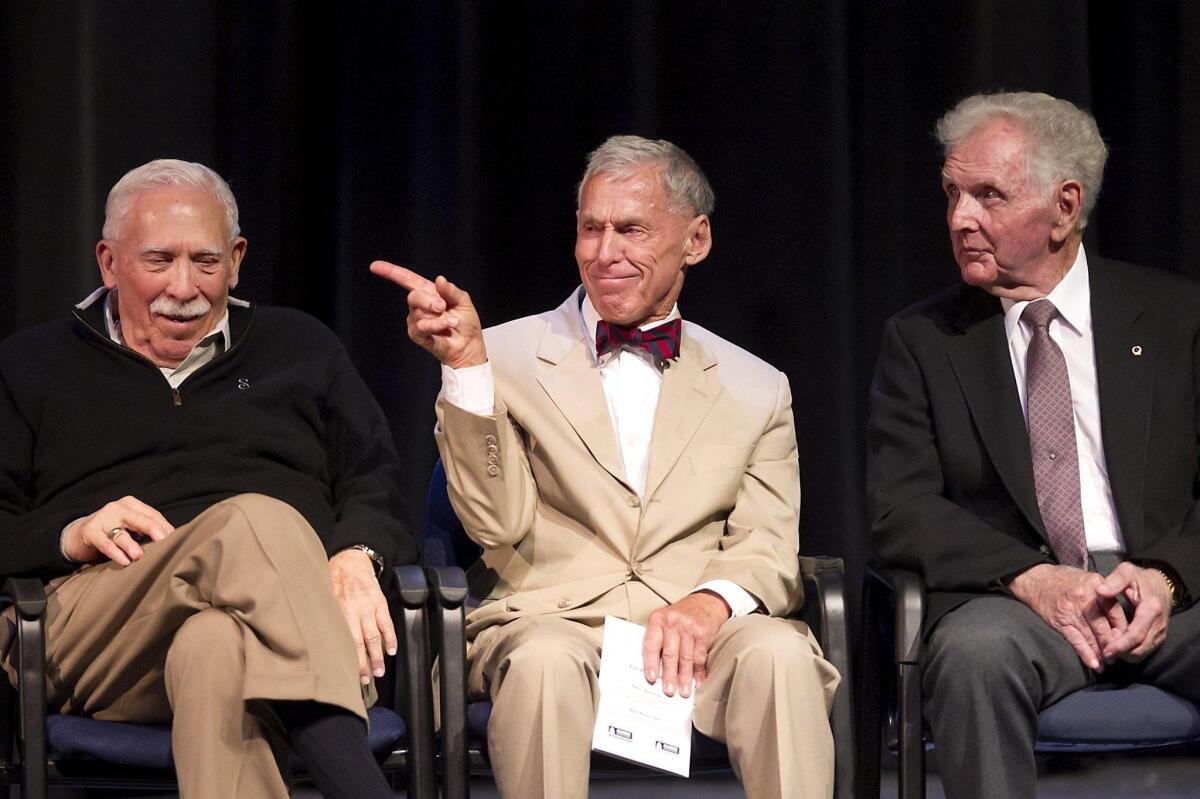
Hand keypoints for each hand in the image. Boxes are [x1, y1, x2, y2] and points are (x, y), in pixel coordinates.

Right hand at [62, 496, 174, 565]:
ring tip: (139, 556)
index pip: (152, 514)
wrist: (78, 534)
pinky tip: (124, 561)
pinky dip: (115, 552)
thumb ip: (146, 530)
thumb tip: (171, 540)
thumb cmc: (112, 531)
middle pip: (139, 519)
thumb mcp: (130, 526)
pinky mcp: (90, 532)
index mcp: (131, 504)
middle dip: (153, 529)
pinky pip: (105, 543)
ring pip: (121, 534)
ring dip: (131, 545)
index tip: (175, 539)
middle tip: (164, 540)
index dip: (164, 526)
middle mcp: (117, 508)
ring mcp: (102, 519)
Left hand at [329, 548, 396, 684]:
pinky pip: (386, 623)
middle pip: (360, 642)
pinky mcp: (380, 603)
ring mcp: (369, 607)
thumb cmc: (333, 580)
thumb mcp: (323, 597)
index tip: (347, 674)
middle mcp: (354, 610)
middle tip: (365, 680)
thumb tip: (317, 641)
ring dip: (377, 655)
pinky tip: (392, 650)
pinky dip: (391, 638)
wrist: (351, 559)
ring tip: (379, 671)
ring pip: (374, 635)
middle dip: (363, 663)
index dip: (346, 658)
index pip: (343, 640)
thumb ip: (324, 617)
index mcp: (337, 611)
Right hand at [369, 261, 486, 368]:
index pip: (408, 279)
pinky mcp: (417, 335)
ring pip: (418, 313)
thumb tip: (440, 279)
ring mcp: (416, 320)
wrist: (469, 346)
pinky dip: (434, 325)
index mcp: (430, 293)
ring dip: (439, 317)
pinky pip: (420, 327)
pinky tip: (445, 326)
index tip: (375, 266)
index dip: (391, 272)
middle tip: (443, 307)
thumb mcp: (464, 301)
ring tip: (452, 322)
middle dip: (429, 300)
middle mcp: (420, 306)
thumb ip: (451, 290)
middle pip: (413, 296)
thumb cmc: (466, 324)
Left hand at [642, 591, 730, 697]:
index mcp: (657, 620)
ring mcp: (689, 627)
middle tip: (669, 691)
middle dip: (669, 675)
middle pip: (669, 654)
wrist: (705, 602)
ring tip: (684, 692)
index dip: (650, 663)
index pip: (651, 644)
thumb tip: (654, 670)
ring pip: (686, 658)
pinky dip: (699, 672)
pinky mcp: (703, 633)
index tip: (651, 679)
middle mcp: (672, 622)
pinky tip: (698, 682)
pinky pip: (700, 656)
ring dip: (685, 677)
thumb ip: (658, 640)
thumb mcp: (664, 621)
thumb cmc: (681, 616)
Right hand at [1008, 563, 1125, 671]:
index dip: (1123, 632)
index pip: (1116, 614)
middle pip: (1104, 629)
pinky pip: (1075, 641)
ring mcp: (1070, 611)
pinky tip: (1093, 664)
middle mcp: (1085, 599)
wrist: (1035, 579)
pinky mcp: (1059, 621)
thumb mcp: (1088, 579)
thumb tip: (1119, 621)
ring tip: (1107, 664)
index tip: (1126, 642)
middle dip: (1113, 646)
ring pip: (1091, 637)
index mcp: (1096, 587)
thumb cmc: (1064, 579)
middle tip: (1118, 656)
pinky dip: (1085, 654)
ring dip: (1100, 654)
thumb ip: (1105, 596)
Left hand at [1095, 562, 1170, 661]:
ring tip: (1107, 649)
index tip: (1105, 650)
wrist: (1161, 585)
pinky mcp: (1159, 637)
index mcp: (1151, 608)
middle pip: (1139, 649)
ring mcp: (1160, 632)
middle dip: (1120, 652)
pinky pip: (1144, 650)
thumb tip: (1099, 591)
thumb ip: (1114, 580)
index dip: (1119, 645)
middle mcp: (1159, 624)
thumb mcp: (1126, 572)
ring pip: (1141, 653)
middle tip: (1102, 651)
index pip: (1135, 635)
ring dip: (1125, 654)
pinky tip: (1117, 646)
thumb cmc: (1140, 578)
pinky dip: (1130, 652)